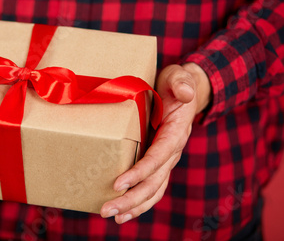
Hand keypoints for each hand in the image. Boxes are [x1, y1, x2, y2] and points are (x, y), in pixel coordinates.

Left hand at [100, 63, 211, 222]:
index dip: (140, 172)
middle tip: (107, 209)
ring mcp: (166, 159)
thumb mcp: (179, 76)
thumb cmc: (176, 83)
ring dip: (133, 205)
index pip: (159, 156)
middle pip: (154, 181)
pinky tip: (123, 212)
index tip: (119, 183)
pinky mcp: (159, 163)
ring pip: (153, 189)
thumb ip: (182, 82)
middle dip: (131, 198)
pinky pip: (152, 187)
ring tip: (113, 215)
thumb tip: (184, 93)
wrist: (184, 92)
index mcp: (176, 132)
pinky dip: (139, 202)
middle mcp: (173, 151)